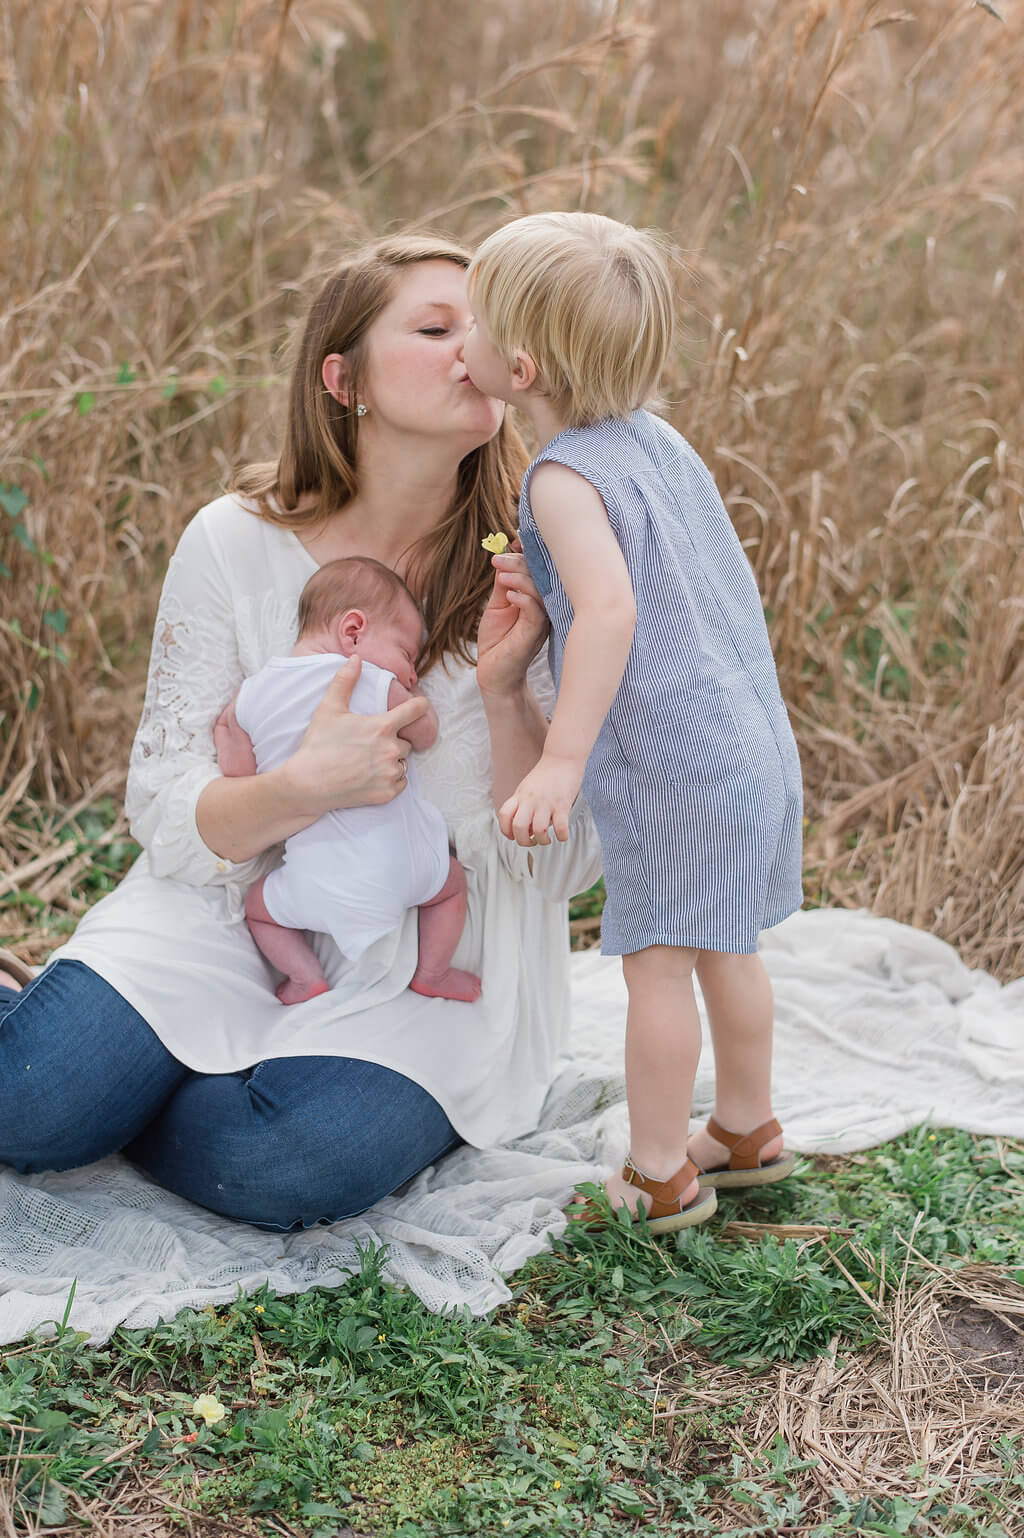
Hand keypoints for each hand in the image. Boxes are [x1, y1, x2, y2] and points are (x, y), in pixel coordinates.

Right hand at [283, 656, 429, 815]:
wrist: (307, 784)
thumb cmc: (318, 745)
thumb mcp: (329, 708)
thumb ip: (345, 681)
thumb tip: (356, 658)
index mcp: (382, 727)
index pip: (414, 711)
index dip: (419, 706)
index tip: (420, 706)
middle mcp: (391, 750)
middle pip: (406, 742)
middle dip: (393, 741)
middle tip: (370, 744)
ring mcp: (389, 773)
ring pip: (403, 763)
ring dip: (392, 761)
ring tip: (368, 761)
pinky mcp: (386, 794)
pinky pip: (400, 783)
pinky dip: (391, 780)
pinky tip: (372, 776)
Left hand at [476, 544, 547, 698]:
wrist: (494, 675)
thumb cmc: (497, 641)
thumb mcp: (498, 605)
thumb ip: (504, 583)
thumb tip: (503, 556)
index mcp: (538, 598)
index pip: (540, 570)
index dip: (529, 554)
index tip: (515, 541)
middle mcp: (545, 607)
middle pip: (541, 576)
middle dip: (519, 562)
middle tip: (497, 559)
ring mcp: (542, 621)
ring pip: (540, 591)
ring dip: (519, 578)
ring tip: (500, 574)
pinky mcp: (535, 634)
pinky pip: (536, 611)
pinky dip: (523, 598)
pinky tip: (509, 595)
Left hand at [498, 753, 582, 844]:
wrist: (563, 757)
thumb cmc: (547, 774)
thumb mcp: (527, 787)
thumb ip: (523, 804)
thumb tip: (526, 828)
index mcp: (520, 795)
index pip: (504, 815)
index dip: (505, 830)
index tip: (513, 836)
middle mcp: (530, 800)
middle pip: (519, 827)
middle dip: (523, 841)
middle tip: (531, 842)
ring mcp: (546, 802)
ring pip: (539, 830)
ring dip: (543, 841)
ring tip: (547, 839)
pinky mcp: (562, 804)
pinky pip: (560, 827)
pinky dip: (562, 836)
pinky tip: (562, 835)